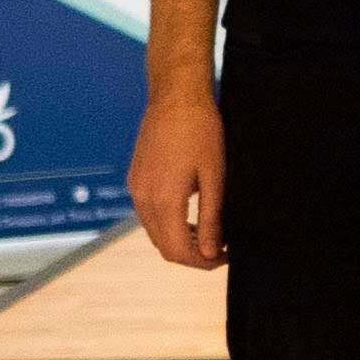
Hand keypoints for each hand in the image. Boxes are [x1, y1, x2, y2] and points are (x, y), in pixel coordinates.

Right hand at [128, 82, 226, 267]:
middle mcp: (142, 198)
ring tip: (209, 234)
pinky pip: (148, 214)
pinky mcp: (135, 179)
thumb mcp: (214, 177)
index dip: (202, 261)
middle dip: (192, 254)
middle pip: (163, 246)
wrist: (176, 97)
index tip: (225, 256)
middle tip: (220, 248)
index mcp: (163, 200)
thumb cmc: (201, 132)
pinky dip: (168, 224)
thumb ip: (211, 218)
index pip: (178, 250)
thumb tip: (210, 252)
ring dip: (179, 240)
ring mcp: (135, 188)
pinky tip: (190, 216)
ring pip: (154, 232)